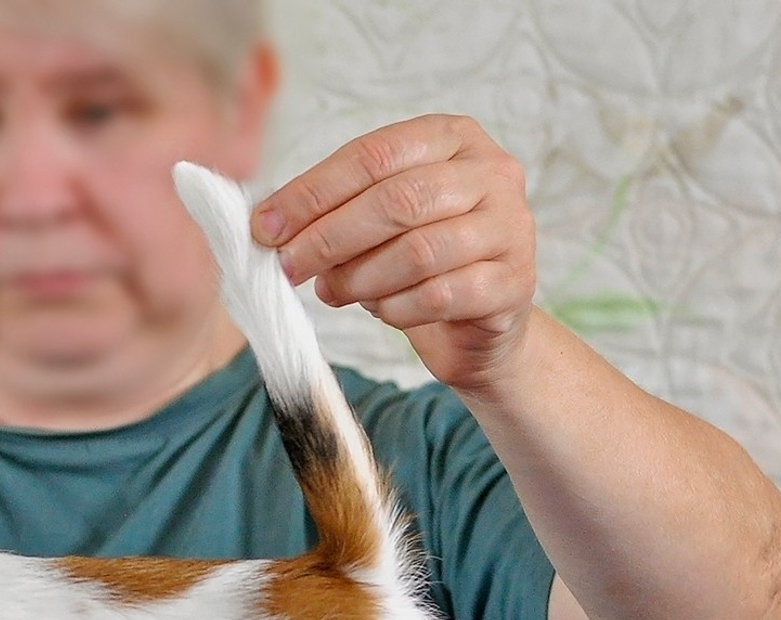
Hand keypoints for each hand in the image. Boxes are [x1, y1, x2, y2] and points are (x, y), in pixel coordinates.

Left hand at [252, 114, 536, 391]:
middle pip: (397, 200)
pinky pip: (440, 296)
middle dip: (329, 237)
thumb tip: (268, 225)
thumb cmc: (419, 261)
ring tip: (333, 291)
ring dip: (360, 278)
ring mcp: (511, 226)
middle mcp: (491, 172)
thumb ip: (332, 212)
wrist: (479, 322)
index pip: (373, 155)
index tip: (265, 227)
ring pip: (419, 251)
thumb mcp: (376, 222)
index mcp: (451, 137)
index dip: (312, 192)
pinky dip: (395, 308)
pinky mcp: (515, 282)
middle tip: (289, 267)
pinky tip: (380, 311)